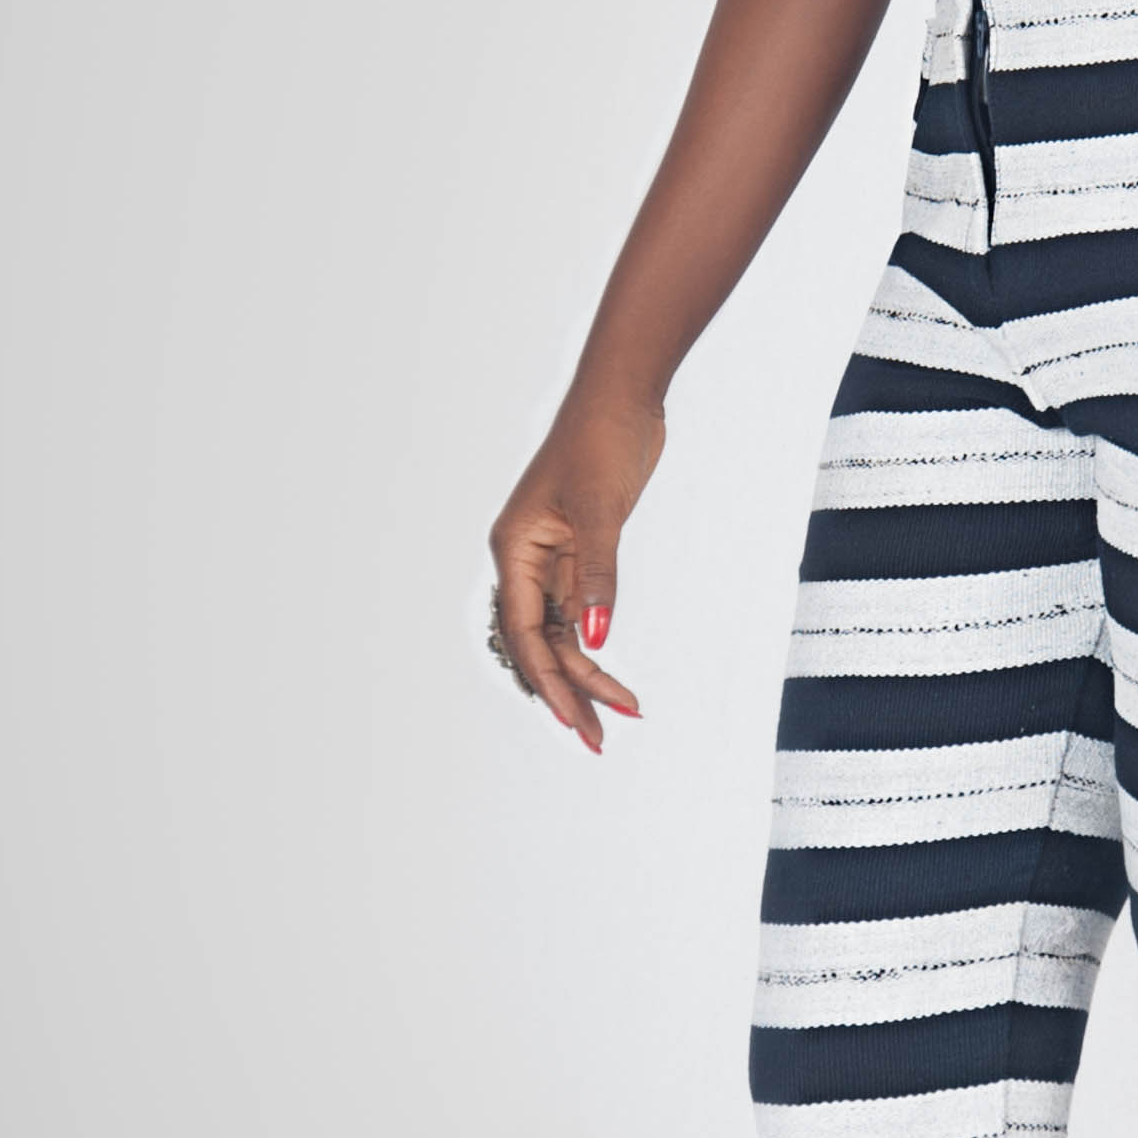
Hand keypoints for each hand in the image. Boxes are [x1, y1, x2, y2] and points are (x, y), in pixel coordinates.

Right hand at [487, 394, 663, 751]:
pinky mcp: (580, 553)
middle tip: (598, 740)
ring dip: (586, 674)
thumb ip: (598, 574)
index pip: (524, 633)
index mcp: (514, 549)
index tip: (577, 720)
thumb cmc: (601, 439)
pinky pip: (579, 612)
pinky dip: (595, 643)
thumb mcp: (600, 509)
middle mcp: (526, 560)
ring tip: (622, 714)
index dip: (548, 682)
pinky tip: (613, 674)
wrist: (623, 397)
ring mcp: (552, 558)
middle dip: (567, 693)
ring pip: (560, 633)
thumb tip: (595, 636)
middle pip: (538, 644)